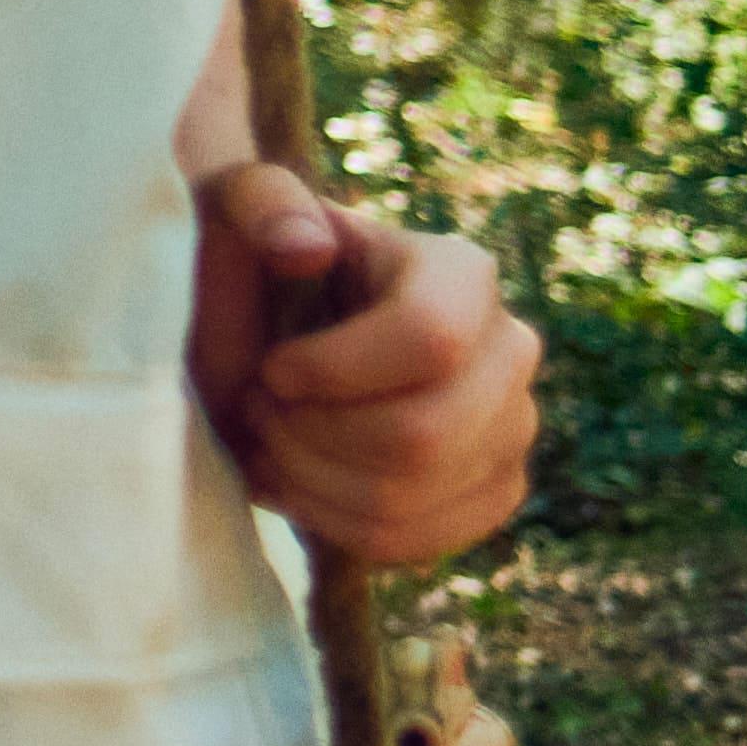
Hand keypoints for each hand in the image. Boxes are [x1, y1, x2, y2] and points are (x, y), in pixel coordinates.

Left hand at [190, 166, 538, 566]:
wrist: (267, 333)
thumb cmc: (252, 265)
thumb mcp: (235, 210)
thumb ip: (259, 202)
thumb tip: (306, 248)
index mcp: (460, 273)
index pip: (432, 340)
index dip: (334, 371)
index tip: (273, 367)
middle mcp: (509, 349)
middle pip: (421, 436)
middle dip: (311, 435)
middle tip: (259, 408)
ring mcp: (511, 428)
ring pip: (410, 498)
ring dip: (310, 481)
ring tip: (269, 441)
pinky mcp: (491, 492)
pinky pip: (419, 543)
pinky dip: (336, 525)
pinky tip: (297, 483)